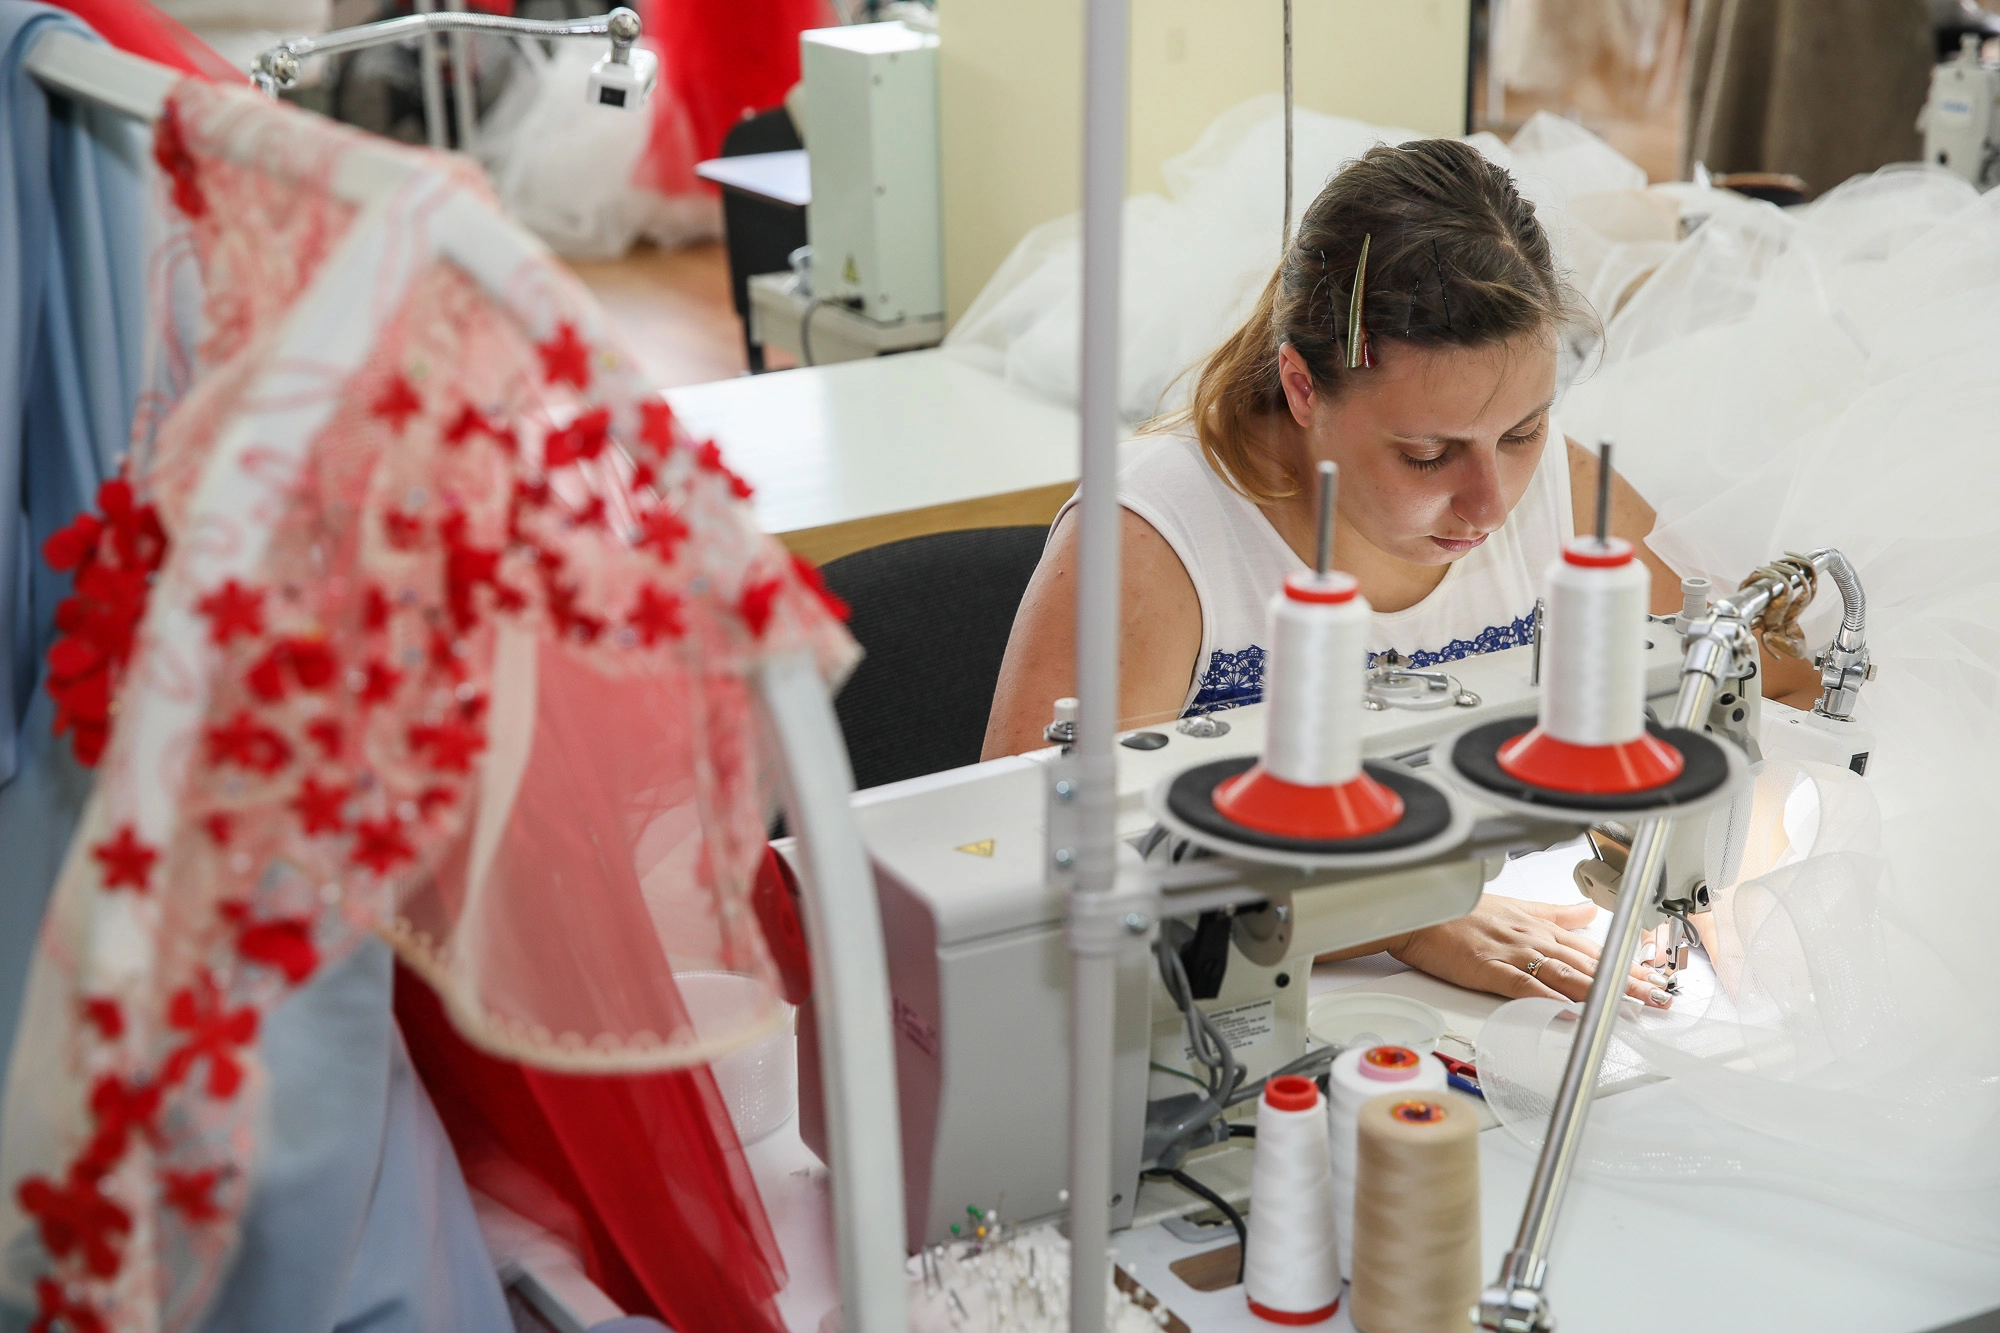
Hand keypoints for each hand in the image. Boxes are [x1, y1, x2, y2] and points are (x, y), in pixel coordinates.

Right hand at [1386, 895, 1671, 1007]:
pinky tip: (1573, 1013)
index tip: (1654, 978)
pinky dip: (1552, 1001)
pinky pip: (1528, 987)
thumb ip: (1552, 913)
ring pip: (1568, 976)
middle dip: (1628, 982)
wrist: (1417, 910)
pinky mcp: (1491, 970)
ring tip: (1633, 1008)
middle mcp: (1534, 939)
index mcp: (1539, 927)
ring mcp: (1514, 954)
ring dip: (1604, 993)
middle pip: (1590, 965)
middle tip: (1660, 998)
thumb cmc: (1457, 910)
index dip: (1626, 964)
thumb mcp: (1512, 905)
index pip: (1593, 949)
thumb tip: (1584, 913)